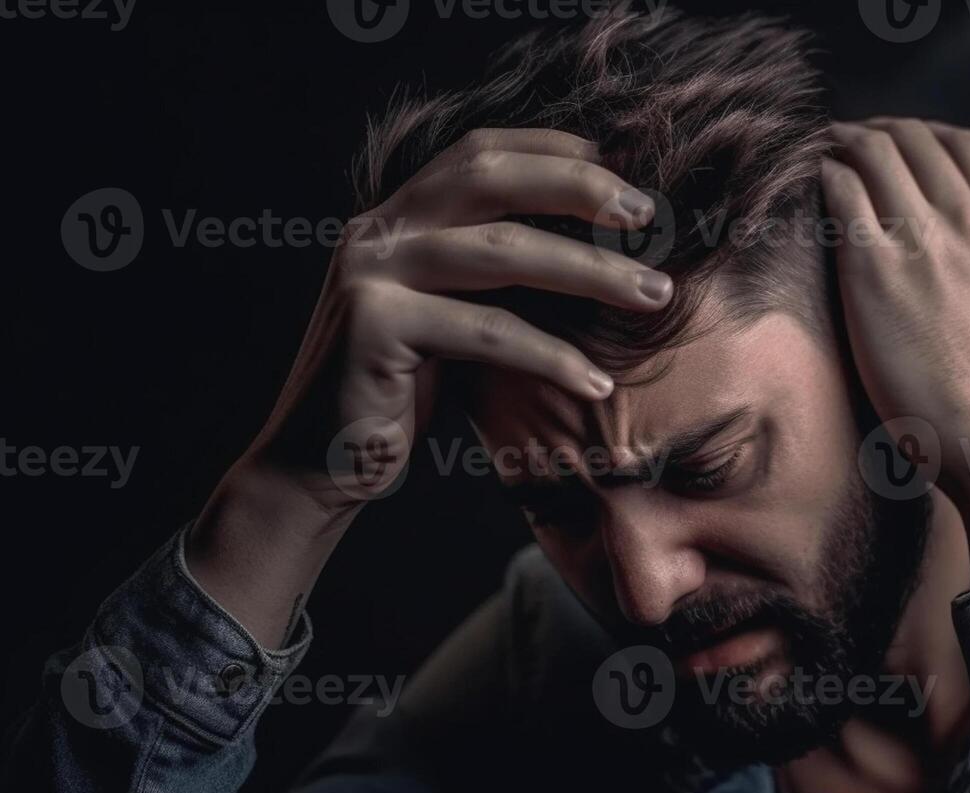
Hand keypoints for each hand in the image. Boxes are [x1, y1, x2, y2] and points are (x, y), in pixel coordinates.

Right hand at [188, 128, 672, 643]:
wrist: (316, 464)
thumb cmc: (395, 395)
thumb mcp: (449, 320)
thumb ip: (494, 279)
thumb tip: (596, 256)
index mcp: (396, 215)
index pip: (480, 151)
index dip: (555, 149)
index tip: (626, 169)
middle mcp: (378, 228)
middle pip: (492, 178)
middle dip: (579, 188)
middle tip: (648, 215)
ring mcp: (370, 271)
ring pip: (501, 253)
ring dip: (590, 272)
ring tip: (654, 295)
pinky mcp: (373, 325)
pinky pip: (486, 332)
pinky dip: (550, 356)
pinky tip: (597, 383)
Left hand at [822, 118, 969, 578]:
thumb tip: (961, 248)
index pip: (962, 144)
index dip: (918, 134)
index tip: (888, 144)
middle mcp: (965, 219)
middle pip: (911, 138)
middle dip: (869, 133)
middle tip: (837, 146)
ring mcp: (920, 239)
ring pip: (873, 152)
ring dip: (837, 146)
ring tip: (813, 158)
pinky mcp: (874, 268)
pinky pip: (840, 191)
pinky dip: (820, 176)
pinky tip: (804, 188)